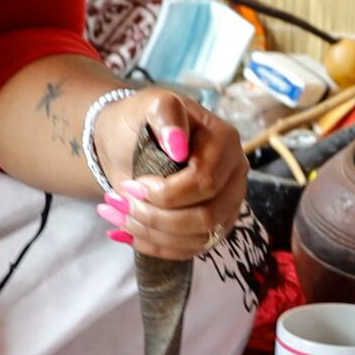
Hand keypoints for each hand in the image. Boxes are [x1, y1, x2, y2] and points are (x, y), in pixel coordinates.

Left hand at [90, 88, 247, 261]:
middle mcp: (235, 176)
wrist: (129, 142)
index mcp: (225, 142)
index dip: (167, 193)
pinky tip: (128, 233)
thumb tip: (178, 145)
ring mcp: (227, 205)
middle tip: (121, 202)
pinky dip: (154, 247)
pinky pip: (190, 251)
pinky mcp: (212, 228)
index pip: (205, 183)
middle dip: (157, 217)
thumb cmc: (141, 121)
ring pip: (199, 239)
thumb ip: (165, 113)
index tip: (132, 184)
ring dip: (151, 234)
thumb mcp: (149, 104)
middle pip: (207, 217)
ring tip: (118, 216)